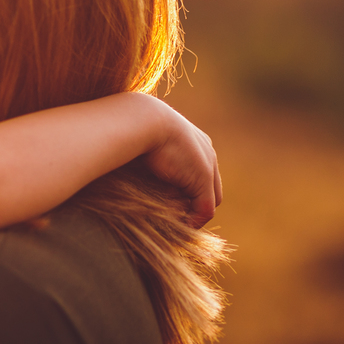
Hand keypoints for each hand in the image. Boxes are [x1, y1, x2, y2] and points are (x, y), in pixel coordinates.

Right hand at [142, 100, 221, 227]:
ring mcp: (207, 164)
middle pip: (208, 187)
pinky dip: (195, 219)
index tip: (171, 200)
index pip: (198, 171)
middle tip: (177, 216)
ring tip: (176, 221)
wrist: (142, 119)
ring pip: (208, 198)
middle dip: (194, 203)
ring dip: (194, 212)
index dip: (187, 189)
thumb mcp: (144, 144)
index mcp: (192, 138)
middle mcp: (205, 150)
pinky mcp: (204, 177)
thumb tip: (137, 176)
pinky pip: (206, 208)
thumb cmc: (134, 128)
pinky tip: (181, 224)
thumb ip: (149, 158)